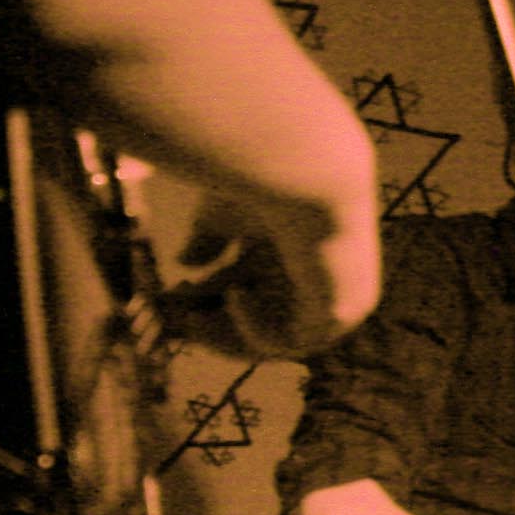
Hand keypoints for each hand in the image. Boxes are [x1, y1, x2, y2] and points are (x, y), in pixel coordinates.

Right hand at [161, 201, 378, 359]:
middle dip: (216, 326)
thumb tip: (183, 262)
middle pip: (260, 321)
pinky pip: (291, 341)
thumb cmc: (265, 181)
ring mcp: (330, 299)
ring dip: (228, 334)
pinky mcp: (340, 312)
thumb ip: (207, 239)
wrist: (308, 173)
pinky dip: (257, 325)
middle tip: (181, 321)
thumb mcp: (224, 215)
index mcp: (290, 254)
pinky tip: (237, 294)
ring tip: (194, 318)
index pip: (249, 290)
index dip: (210, 298)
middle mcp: (314, 280)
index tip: (174, 297)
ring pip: (273, 338)